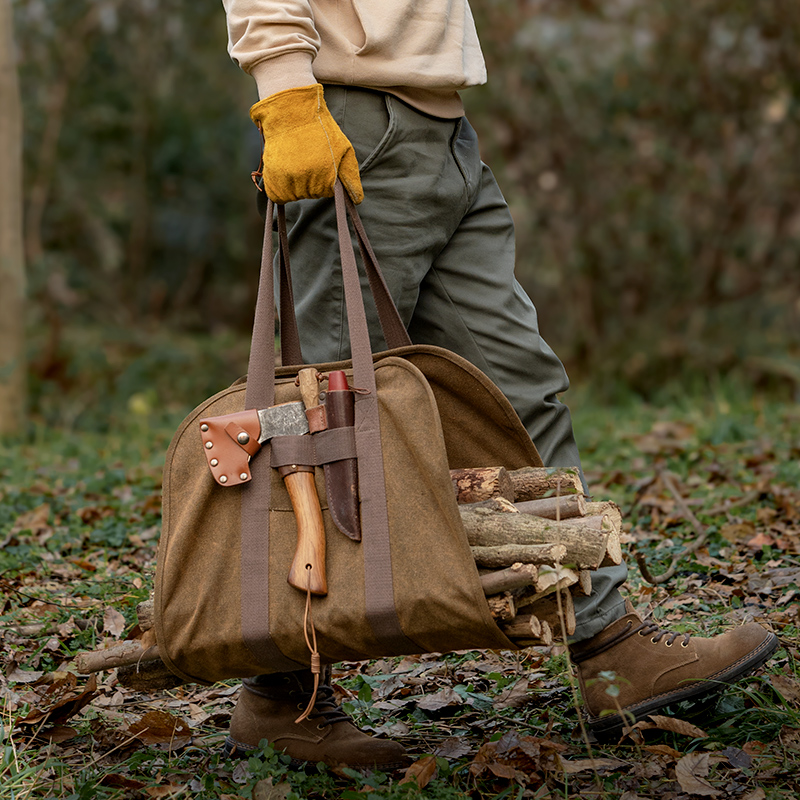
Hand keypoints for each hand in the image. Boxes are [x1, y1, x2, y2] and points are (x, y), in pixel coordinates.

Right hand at [250, 84, 363, 204]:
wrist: (290, 112)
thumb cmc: (321, 130)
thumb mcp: (344, 150)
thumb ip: (351, 178)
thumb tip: (357, 201)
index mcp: (325, 175)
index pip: (326, 193)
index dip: (325, 180)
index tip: (321, 163)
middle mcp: (306, 179)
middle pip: (311, 195)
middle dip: (311, 182)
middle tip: (307, 160)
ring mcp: (287, 179)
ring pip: (295, 196)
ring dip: (296, 185)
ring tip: (296, 162)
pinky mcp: (272, 179)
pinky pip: (278, 197)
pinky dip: (281, 189)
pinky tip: (285, 172)